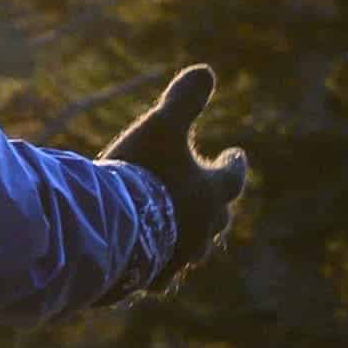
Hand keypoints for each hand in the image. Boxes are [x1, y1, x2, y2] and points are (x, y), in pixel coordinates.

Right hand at [101, 64, 247, 288]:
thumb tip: (205, 70)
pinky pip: (160, 273)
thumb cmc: (140, 175)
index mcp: (210, 193)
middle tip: (210, 200)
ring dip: (186, 239)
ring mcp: (178, 256)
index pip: (232, 177)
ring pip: (190, 249)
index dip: (234, 165)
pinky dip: (157, 265)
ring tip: (177, 235)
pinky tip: (147, 265)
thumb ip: (184, 101)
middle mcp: (202, 229)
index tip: (236, 155)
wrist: (111, 227)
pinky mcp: (151, 277)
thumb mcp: (161, 127)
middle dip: (213, 208)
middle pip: (216, 219)